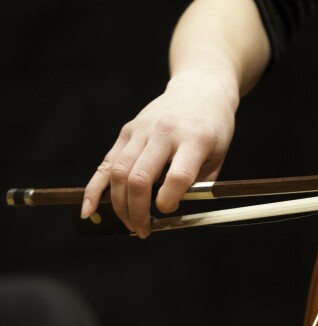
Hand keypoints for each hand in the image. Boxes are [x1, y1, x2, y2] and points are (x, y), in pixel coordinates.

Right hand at [82, 70, 238, 237]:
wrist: (199, 91)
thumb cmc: (213, 129)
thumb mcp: (218, 156)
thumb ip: (200, 184)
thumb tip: (172, 211)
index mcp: (194, 139)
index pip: (177, 176)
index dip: (170, 200)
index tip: (169, 211)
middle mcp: (163, 133)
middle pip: (139, 177)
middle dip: (138, 211)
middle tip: (144, 230)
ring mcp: (140, 131)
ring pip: (118, 173)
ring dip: (120, 205)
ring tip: (130, 224)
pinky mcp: (126, 132)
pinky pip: (106, 164)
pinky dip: (95, 189)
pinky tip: (88, 209)